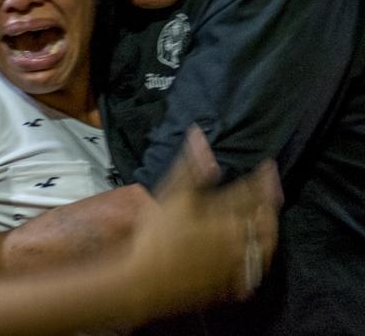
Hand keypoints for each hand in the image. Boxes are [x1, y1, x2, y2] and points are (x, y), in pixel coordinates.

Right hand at [125, 127, 281, 317]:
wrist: (148, 282)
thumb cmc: (157, 236)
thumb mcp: (172, 195)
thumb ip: (190, 166)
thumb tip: (199, 136)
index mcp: (225, 216)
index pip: (253, 192)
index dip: (264, 177)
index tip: (269, 166)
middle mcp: (237, 240)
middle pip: (265, 221)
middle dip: (271, 204)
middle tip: (274, 193)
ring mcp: (235, 265)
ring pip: (264, 248)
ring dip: (270, 232)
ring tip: (270, 223)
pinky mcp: (229, 285)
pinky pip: (252, 274)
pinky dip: (258, 261)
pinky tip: (255, 258)